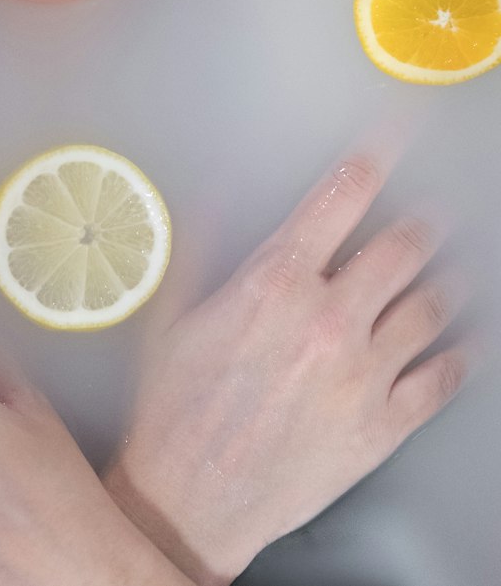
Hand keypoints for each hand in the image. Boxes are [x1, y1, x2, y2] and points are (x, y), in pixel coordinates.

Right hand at [104, 145, 467, 585]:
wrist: (190, 500)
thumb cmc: (175, 410)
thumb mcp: (172, 314)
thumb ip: (201, 245)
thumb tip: (216, 192)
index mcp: (275, 283)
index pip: (341, 196)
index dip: (375, 156)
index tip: (395, 134)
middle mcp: (328, 319)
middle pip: (404, 247)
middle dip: (424, 220)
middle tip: (432, 212)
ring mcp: (362, 374)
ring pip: (432, 306)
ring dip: (447, 279)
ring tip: (452, 269)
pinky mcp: (382, 427)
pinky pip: (441, 379)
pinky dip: (459, 354)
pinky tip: (463, 344)